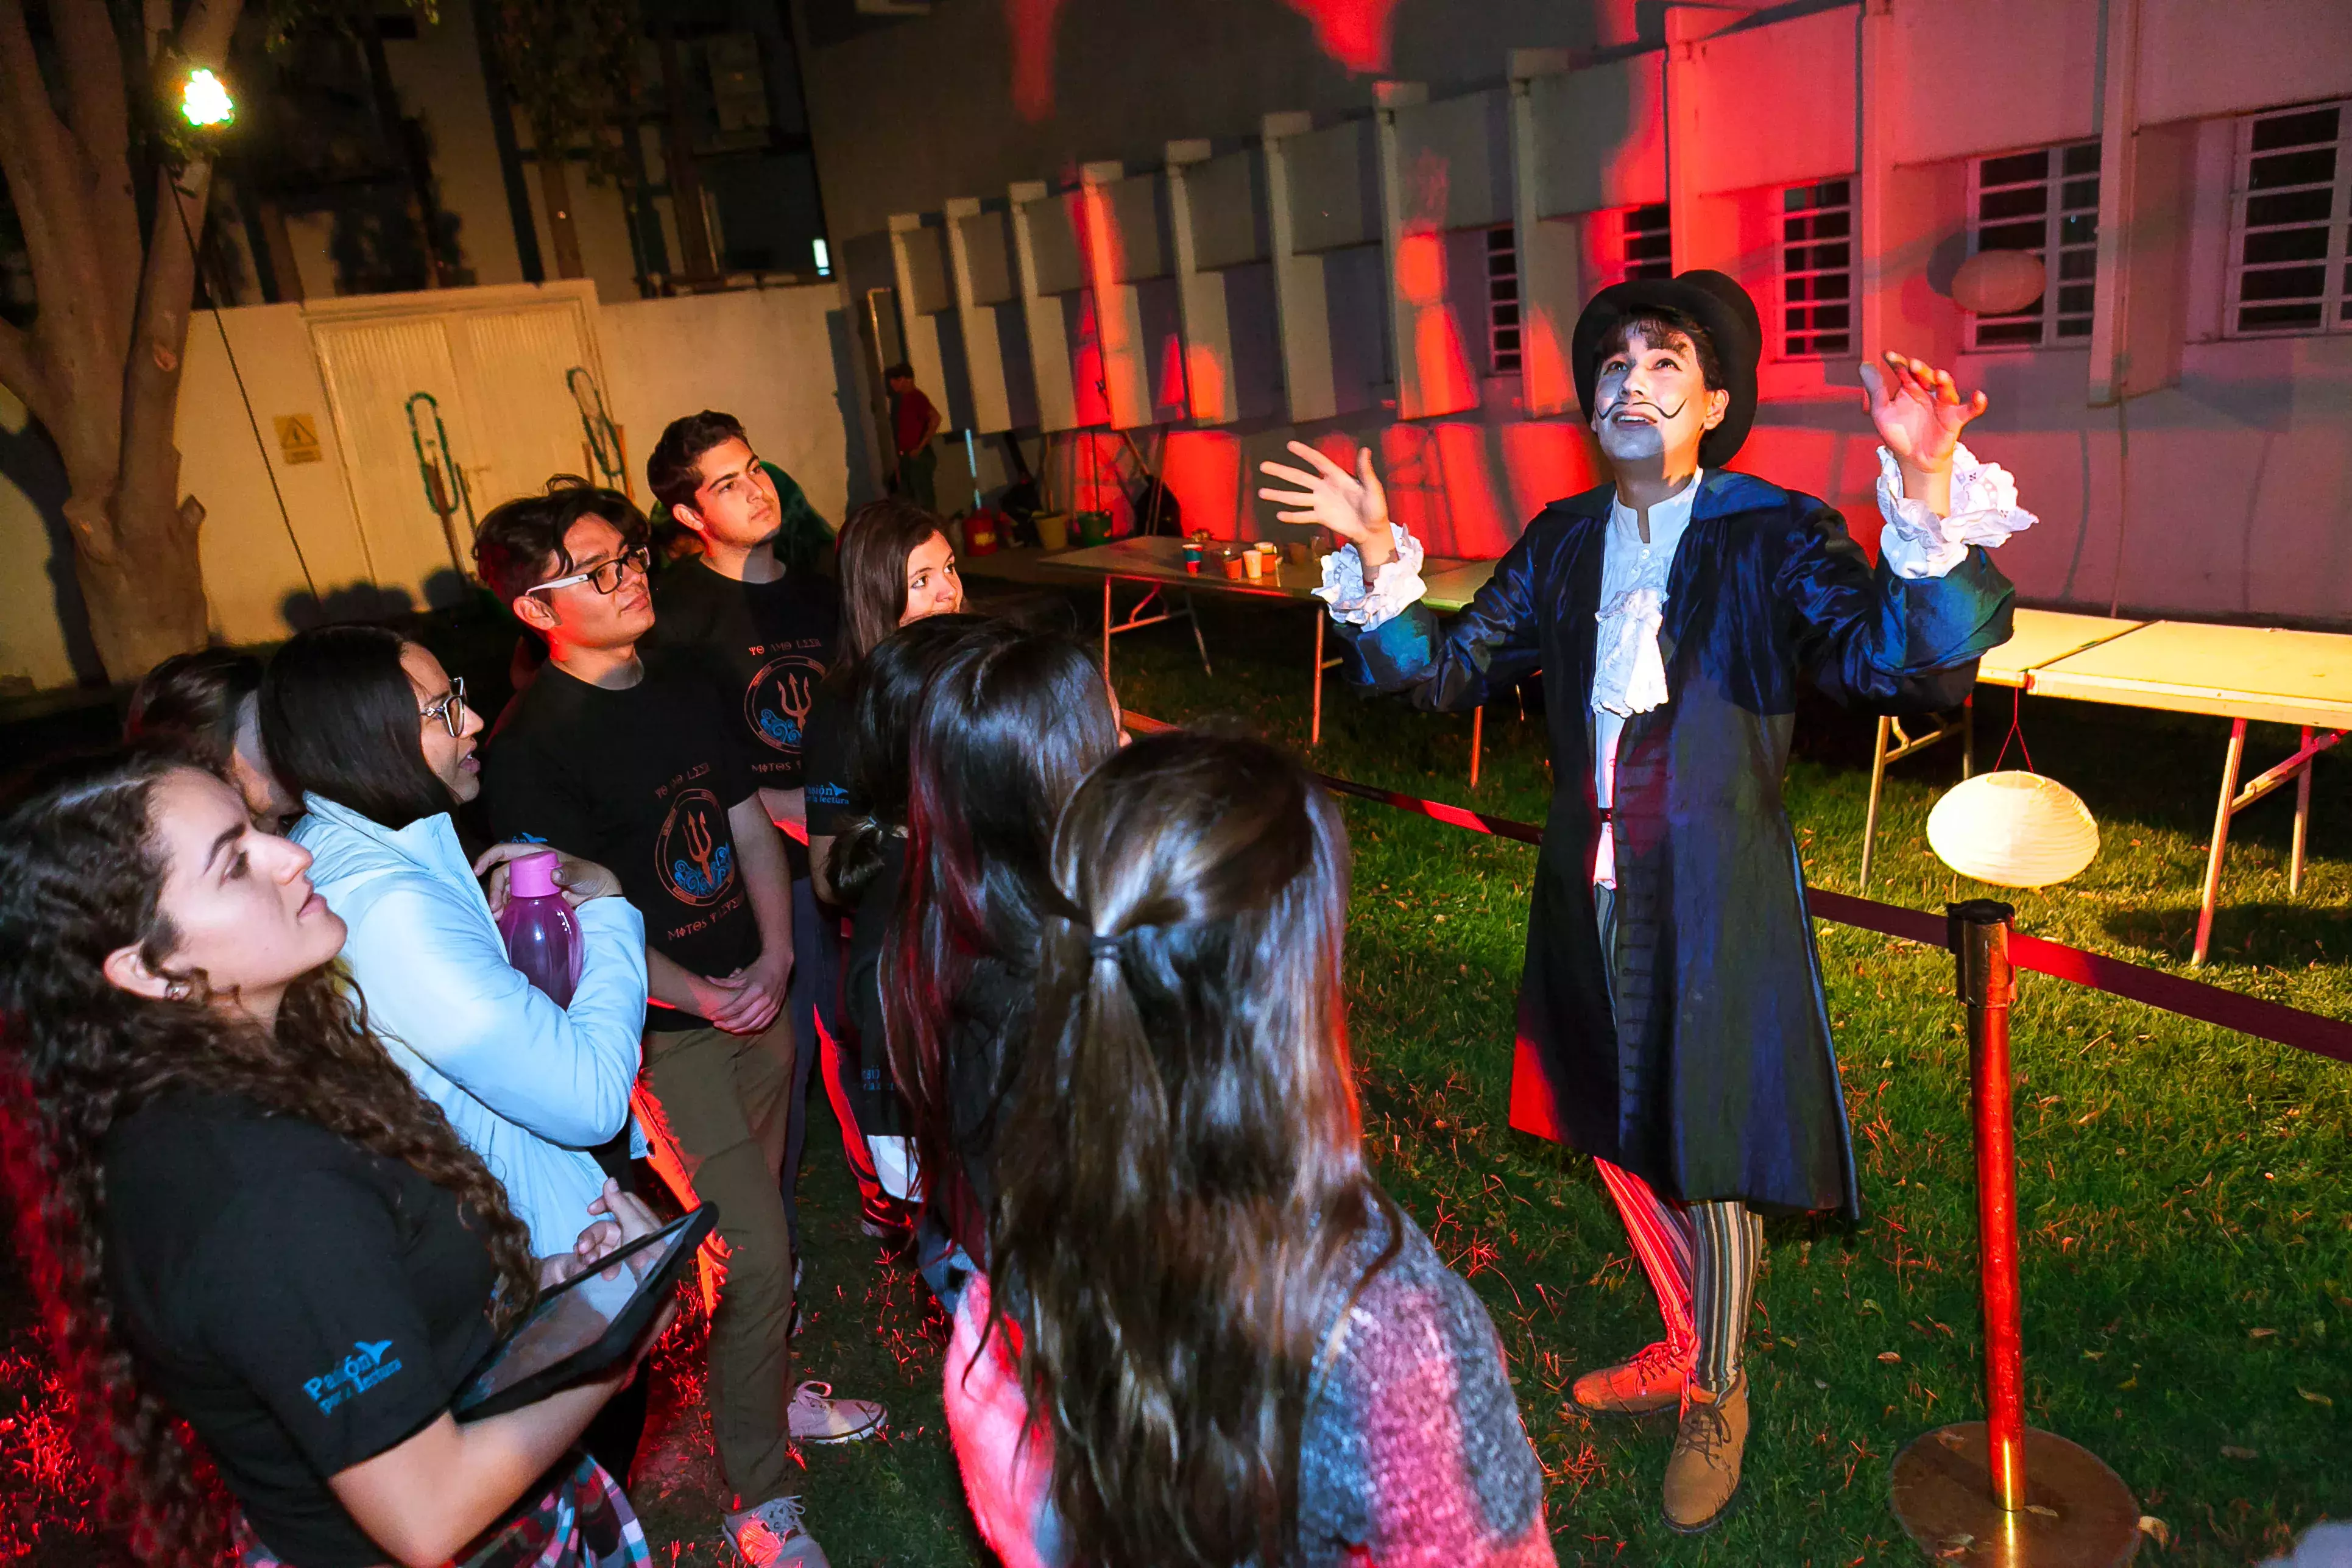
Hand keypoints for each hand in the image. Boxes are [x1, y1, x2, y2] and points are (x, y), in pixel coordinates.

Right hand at [474, 841, 621, 914]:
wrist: (598, 894)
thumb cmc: (590, 876)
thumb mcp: (581, 873)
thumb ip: (570, 873)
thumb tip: (554, 875)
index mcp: (535, 855)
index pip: (506, 851)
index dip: (489, 858)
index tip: (477, 870)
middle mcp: (528, 867)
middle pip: (503, 875)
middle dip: (495, 890)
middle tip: (494, 908)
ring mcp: (530, 884)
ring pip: (507, 891)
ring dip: (499, 903)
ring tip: (497, 917)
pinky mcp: (533, 898)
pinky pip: (515, 902)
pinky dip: (508, 910)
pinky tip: (504, 920)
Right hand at [536, 1180, 664, 1286]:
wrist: (659, 1276)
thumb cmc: (650, 1247)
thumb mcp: (634, 1224)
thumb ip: (620, 1203)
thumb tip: (610, 1179)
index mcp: (636, 1216)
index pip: (617, 1201)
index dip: (604, 1202)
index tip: (590, 1210)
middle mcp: (629, 1229)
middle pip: (603, 1227)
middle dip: (590, 1238)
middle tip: (581, 1249)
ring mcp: (625, 1247)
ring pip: (600, 1245)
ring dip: (591, 1254)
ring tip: (588, 1264)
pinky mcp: (622, 1263)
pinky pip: (604, 1260)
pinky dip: (600, 1266)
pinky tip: (604, 1275)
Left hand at [691, 952, 789, 1034]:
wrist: (779, 965)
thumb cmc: (758, 969)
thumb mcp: (742, 975)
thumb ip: (724, 981)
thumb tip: (707, 979)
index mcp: (756, 989)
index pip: (737, 1006)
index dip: (724, 1013)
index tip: (712, 1017)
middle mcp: (765, 999)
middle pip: (745, 1019)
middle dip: (729, 1024)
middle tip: (717, 1024)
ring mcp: (772, 1006)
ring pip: (754, 1024)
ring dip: (739, 1028)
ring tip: (726, 1028)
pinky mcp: (776, 1010)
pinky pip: (762, 1024)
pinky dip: (750, 1028)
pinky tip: (740, 1028)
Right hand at [1257, 442, 1394, 568]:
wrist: (1372, 530)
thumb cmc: (1376, 507)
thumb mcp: (1373, 488)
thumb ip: (1365, 471)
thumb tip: (1365, 449)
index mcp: (1337, 477)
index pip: (1318, 462)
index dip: (1304, 453)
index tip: (1290, 445)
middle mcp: (1325, 487)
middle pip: (1299, 478)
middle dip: (1281, 472)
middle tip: (1263, 466)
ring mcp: (1321, 503)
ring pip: (1295, 497)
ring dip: (1279, 495)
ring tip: (1262, 492)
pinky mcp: (1321, 517)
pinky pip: (1303, 516)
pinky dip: (1292, 516)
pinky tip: (1278, 515)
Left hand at [1861, 351, 1986, 508]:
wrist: (1913, 459)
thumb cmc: (1898, 433)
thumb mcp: (1881, 411)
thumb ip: (1875, 389)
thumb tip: (1864, 364)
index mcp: (1909, 387)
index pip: (1904, 370)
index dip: (1897, 362)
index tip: (1887, 355)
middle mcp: (1928, 392)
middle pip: (1926, 376)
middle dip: (1920, 370)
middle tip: (1912, 364)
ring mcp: (1943, 404)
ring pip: (1947, 389)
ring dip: (1945, 382)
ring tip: (1940, 375)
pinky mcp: (1955, 419)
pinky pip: (1970, 410)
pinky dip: (1976, 403)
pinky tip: (1979, 396)